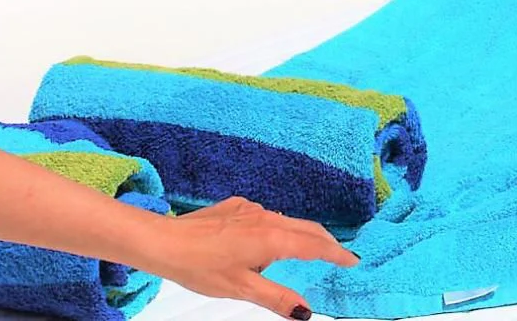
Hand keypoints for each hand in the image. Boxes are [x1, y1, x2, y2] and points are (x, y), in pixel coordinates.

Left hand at [136, 197, 359, 318]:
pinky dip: (277, 228)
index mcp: (273, 239)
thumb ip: (276, 297)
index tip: (353, 261)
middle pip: (307, 228)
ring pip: (288, 221)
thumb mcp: (240, 288)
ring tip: (305, 251)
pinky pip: (267, 216)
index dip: (337, 253)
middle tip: (338, 256)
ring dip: (302, 235)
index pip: (316, 245)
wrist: (163, 241)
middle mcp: (268, 218)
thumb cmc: (200, 267)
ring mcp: (252, 209)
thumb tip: (306, 312)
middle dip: (326, 242)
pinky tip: (263, 242)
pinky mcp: (236, 206)